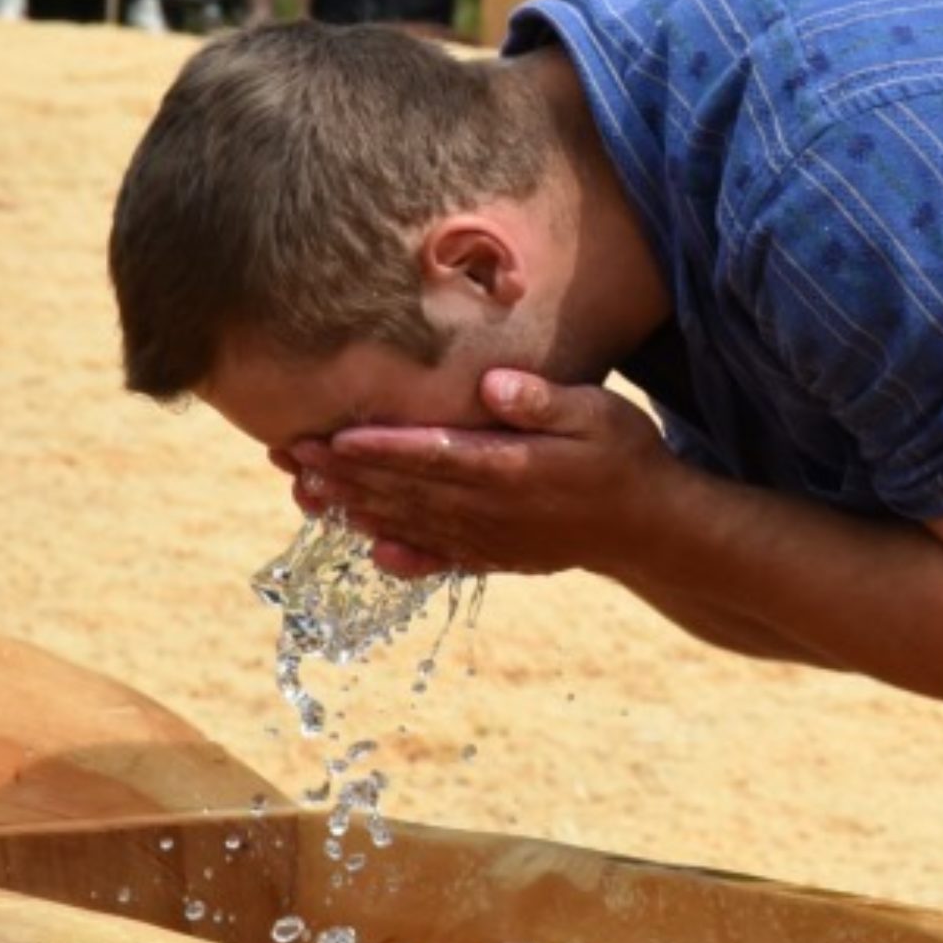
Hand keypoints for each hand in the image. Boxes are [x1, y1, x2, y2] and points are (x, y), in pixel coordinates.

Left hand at [286, 371, 677, 579]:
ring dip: (356, 507)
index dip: (377, 448)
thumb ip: (543, 401)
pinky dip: (402, 554)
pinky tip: (370, 550)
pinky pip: (440, 557)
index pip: (430, 455)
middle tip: (289, 452)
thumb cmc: (627, 457)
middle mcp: (492, 509)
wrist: (653, 529)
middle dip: (343, 473)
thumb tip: (489, 384)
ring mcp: (492, 538)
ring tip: (306, 491)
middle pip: (404, 490)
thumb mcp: (598, 413)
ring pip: (410, 523)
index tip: (329, 437)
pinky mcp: (498, 556)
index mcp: (510, 469)